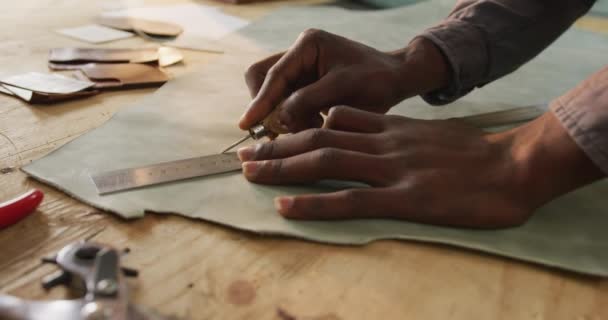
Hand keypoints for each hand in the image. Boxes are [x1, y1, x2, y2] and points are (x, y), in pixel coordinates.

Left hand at [237, 106, 603, 227]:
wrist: (517, 165)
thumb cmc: (477, 155)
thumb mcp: (429, 133)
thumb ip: (393, 132)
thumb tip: (356, 131)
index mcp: (392, 128)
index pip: (334, 121)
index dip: (298, 129)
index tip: (273, 137)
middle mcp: (385, 143)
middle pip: (319, 138)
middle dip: (278, 147)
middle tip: (245, 155)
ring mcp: (393, 169)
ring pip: (327, 162)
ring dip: (284, 167)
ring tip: (250, 173)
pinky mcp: (405, 198)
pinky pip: (351, 199)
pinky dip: (314, 202)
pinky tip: (286, 206)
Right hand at [239, 29, 448, 132]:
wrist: (398, 80)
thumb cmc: (377, 79)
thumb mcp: (343, 88)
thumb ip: (308, 99)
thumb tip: (278, 118)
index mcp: (308, 45)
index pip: (274, 74)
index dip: (260, 101)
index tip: (248, 124)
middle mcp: (300, 54)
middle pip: (262, 79)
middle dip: (267, 106)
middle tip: (276, 130)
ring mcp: (301, 70)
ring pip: (273, 94)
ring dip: (283, 115)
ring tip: (309, 127)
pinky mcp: (306, 86)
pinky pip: (287, 103)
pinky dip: (294, 118)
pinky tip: (315, 125)